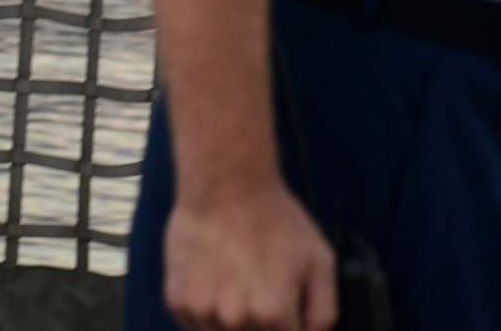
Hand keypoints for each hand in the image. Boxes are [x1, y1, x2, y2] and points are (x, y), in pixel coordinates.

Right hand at [163, 179, 339, 330]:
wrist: (226, 185)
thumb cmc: (276, 220)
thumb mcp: (320, 260)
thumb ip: (324, 312)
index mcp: (273, 315)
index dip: (289, 329)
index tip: (286, 314)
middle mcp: (235, 321)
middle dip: (263, 327)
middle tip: (262, 291)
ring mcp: (202, 313)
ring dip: (233, 324)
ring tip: (240, 284)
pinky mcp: (177, 302)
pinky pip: (195, 326)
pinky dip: (207, 314)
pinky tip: (217, 282)